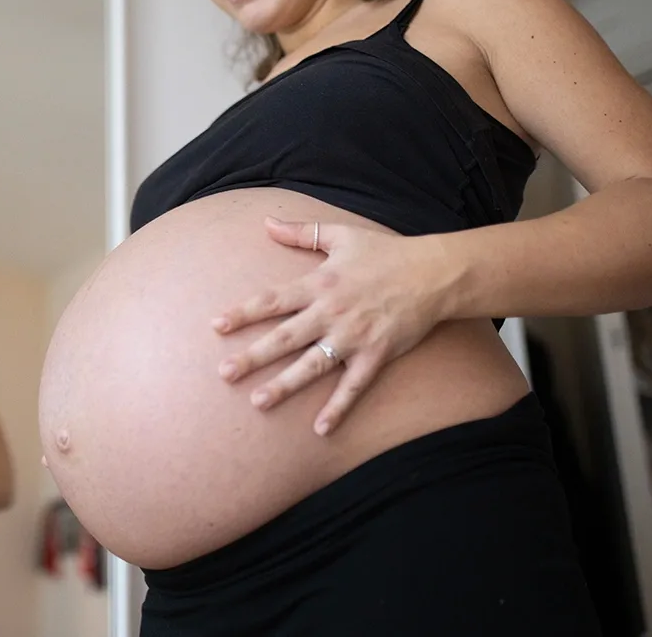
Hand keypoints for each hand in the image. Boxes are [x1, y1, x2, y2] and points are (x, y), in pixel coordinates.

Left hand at [213, 217, 450, 434]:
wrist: (435, 273)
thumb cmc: (385, 253)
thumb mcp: (341, 236)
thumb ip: (302, 232)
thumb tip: (266, 222)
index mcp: (319, 284)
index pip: (273, 300)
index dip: (243, 312)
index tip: (216, 326)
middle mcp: (331, 312)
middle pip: (285, 337)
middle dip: (254, 356)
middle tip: (224, 373)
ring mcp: (354, 336)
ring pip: (313, 364)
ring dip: (285, 384)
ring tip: (259, 402)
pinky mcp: (376, 355)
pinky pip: (353, 386)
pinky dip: (338, 407)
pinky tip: (321, 429)